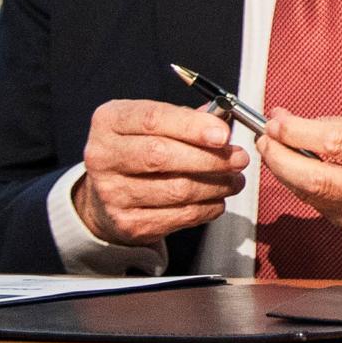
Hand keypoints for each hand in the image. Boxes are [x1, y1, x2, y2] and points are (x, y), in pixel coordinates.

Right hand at [78, 99, 247, 246]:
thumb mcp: (154, 124)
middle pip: (162, 156)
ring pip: (176, 190)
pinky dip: (208, 208)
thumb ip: (186, 118)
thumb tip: (222, 122)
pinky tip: (217, 199)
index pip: (152, 119)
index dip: (192, 126)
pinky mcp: (128, 224)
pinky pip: (179, 216)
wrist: (108, 195)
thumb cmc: (139, 150)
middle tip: (239, 159)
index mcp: (109, 122)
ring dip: (216, 185)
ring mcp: (112, 193)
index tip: (223, 134)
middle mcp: (102, 156)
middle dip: (210, 158)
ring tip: (234, 179)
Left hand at [255, 108, 341, 245]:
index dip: (297, 132)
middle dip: (279, 157)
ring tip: (275, 151)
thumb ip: (340, 123)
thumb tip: (291, 121)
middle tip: (266, 139)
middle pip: (316, 178)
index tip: (277, 121)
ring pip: (312, 196)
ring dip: (284, 172)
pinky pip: (320, 207)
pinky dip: (303, 188)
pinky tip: (299, 172)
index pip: (336, 143)